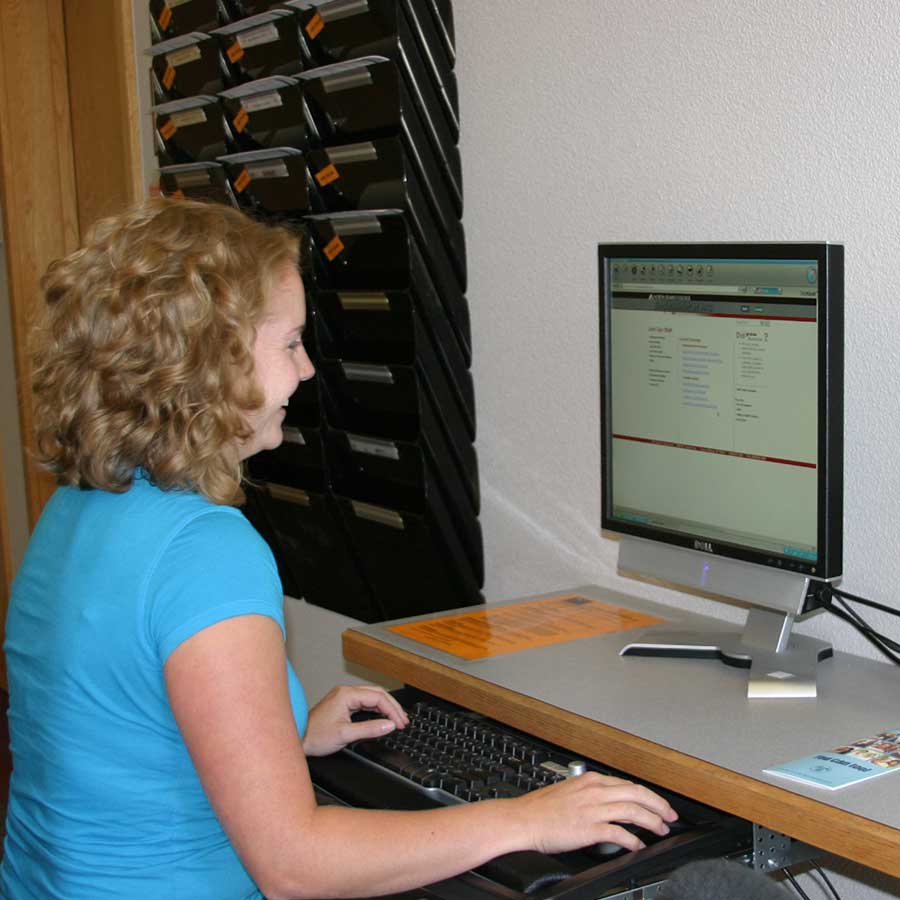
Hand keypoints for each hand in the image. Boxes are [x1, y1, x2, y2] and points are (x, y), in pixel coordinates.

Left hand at [302, 685, 408, 756]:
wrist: (298, 738)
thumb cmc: (316, 736)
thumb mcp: (345, 735)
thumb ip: (369, 729)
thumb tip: (390, 725)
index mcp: (347, 695)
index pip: (378, 697)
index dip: (392, 710)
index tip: (400, 723)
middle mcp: (346, 692)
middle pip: (377, 693)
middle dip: (392, 706)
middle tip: (403, 720)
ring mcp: (344, 696)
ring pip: (372, 697)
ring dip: (386, 707)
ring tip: (397, 719)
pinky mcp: (343, 703)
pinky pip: (365, 702)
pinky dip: (377, 709)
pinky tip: (383, 717)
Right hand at [511, 772, 677, 855]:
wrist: (522, 819)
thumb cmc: (540, 809)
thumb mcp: (569, 791)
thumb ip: (590, 794)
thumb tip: (607, 803)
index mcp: (590, 780)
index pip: (628, 784)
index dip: (648, 795)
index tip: (658, 804)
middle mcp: (594, 790)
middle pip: (637, 793)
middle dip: (659, 805)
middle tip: (670, 816)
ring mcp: (592, 809)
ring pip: (633, 810)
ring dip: (651, 821)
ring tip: (660, 830)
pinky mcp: (589, 828)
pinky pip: (619, 833)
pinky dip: (633, 840)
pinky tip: (638, 846)